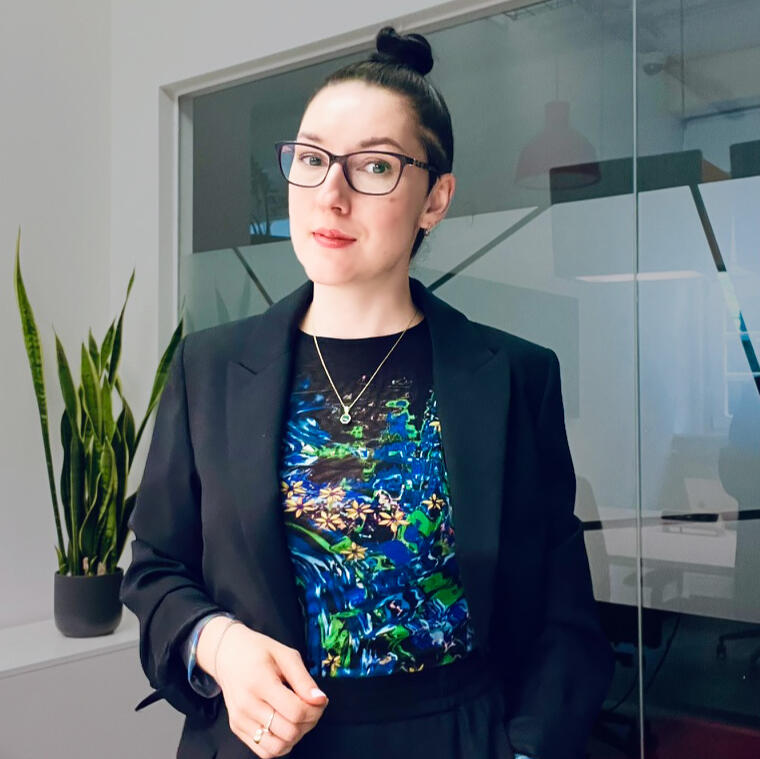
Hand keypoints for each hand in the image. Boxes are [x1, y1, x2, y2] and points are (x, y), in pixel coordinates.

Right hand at [198, 618, 328, 756]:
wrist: (228, 654)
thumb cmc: (258, 651)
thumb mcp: (286, 655)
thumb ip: (304, 680)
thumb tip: (320, 700)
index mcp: (260, 682)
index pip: (295, 711)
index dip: (315, 710)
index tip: (320, 701)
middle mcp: (247, 705)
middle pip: (289, 731)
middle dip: (309, 722)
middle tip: (312, 707)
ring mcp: (240, 719)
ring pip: (277, 747)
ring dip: (296, 736)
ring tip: (298, 717)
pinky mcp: (237, 728)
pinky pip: (265, 750)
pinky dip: (281, 744)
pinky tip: (285, 725)